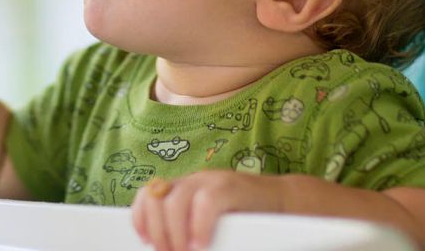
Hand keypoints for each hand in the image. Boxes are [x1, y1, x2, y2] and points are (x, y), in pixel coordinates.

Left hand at [131, 171, 284, 250]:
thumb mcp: (208, 221)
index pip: (148, 194)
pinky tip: (202, 243)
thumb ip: (188, 226)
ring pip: (174, 201)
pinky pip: (206, 203)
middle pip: (156, 198)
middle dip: (157, 231)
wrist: (283, 201)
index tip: (146, 242)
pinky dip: (199, 227)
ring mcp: (212, 181)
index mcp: (185, 188)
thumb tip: (167, 247)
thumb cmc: (246, 218)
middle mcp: (194, 180)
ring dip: (173, 234)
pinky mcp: (231, 187)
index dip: (140, 218)